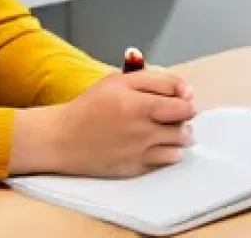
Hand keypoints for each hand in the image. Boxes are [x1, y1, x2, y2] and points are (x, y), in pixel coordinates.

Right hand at [11, 70, 195, 177]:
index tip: (180, 98)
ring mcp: (141, 153)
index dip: (186, 100)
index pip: (184, 105)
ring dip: (179, 137)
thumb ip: (155, 80)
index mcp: (142, 106)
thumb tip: (185, 90)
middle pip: (184, 127)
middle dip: (184, 118)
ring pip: (179, 148)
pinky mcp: (135, 169)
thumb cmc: (91, 105)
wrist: (63, 138)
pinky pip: (164, 163)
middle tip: (174, 114)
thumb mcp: (120, 81)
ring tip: (167, 129)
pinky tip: (156, 144)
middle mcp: (145, 132)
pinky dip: (167, 153)